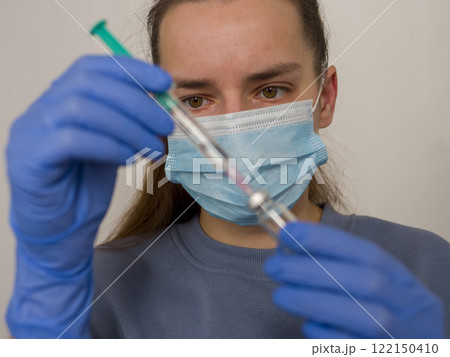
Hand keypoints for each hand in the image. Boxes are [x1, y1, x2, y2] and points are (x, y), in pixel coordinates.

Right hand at [6, 55, 172, 337]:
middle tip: (166, 124)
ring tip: (153, 147)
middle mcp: (40, 110)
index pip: (91, 67)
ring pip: (80, 109)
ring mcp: (29, 133)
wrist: (61, 232)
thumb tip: (162, 106)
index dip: (131, 69)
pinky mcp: (28, 160)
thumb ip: (127, 123)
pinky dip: (108, 146)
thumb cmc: (85, 188)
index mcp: (59, 100)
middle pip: (88, 84)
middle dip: (136, 102)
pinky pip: (71, 140)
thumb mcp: (112, 146)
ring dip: (127, 126)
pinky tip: (128, 159)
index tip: (165, 83)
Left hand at [264, 222, 443, 338]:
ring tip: (280, 295)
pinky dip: (327, 335)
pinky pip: (355, 348)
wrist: (411, 352)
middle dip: (314, 270)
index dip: (327, 240)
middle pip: (366, 282)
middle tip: (274, 266)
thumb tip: (291, 246)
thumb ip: (338, 268)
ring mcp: (403, 337)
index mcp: (402, 280)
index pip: (367, 253)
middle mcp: (410, 306)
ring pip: (364, 317)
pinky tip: (307, 325)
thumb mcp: (371, 286)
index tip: (289, 232)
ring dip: (315, 301)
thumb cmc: (381, 314)